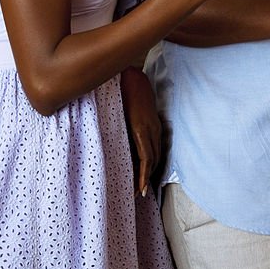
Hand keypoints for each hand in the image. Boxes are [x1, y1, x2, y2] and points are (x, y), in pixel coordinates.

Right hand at [119, 66, 160, 196]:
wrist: (129, 75)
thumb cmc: (125, 90)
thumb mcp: (126, 110)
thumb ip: (123, 123)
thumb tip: (114, 133)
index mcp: (152, 125)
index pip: (154, 152)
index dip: (148, 168)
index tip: (142, 181)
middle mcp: (154, 130)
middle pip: (155, 160)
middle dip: (148, 177)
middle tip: (139, 193)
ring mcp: (149, 130)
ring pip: (151, 162)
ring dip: (145, 179)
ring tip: (137, 193)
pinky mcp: (141, 130)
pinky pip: (145, 157)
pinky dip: (143, 172)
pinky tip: (140, 184)